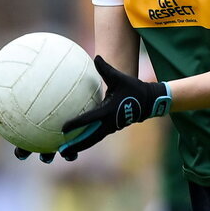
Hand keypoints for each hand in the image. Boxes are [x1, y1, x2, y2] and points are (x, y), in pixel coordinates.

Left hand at [13, 56, 171, 162]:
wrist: (148, 101)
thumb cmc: (132, 88)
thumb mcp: (119, 78)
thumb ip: (106, 69)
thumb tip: (97, 57)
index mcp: (109, 111)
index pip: (89, 119)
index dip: (76, 124)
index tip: (63, 128)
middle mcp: (109, 123)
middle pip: (89, 138)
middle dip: (76, 145)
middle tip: (61, 151)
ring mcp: (110, 127)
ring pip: (92, 140)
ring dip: (80, 147)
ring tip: (65, 153)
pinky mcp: (111, 128)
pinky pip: (96, 137)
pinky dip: (86, 141)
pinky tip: (75, 143)